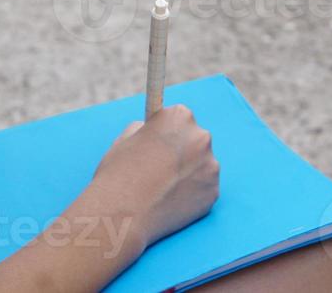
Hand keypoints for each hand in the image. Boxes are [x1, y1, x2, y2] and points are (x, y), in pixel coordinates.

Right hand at [91, 105, 219, 247]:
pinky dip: (191, 195)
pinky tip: (170, 202)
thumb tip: (155, 133)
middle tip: (160, 169)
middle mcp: (201, 136)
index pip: (179, 118)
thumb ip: (145, 129)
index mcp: (179, 116)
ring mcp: (210, 166)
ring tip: (162, 189)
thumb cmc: (118, 174)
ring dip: (188, 173)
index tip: (159, 144)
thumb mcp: (126, 138)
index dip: (167, 132)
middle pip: (194, 140)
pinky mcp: (213, 193)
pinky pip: (203, 189)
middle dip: (181, 151)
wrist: (122, 215)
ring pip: (201, 166)